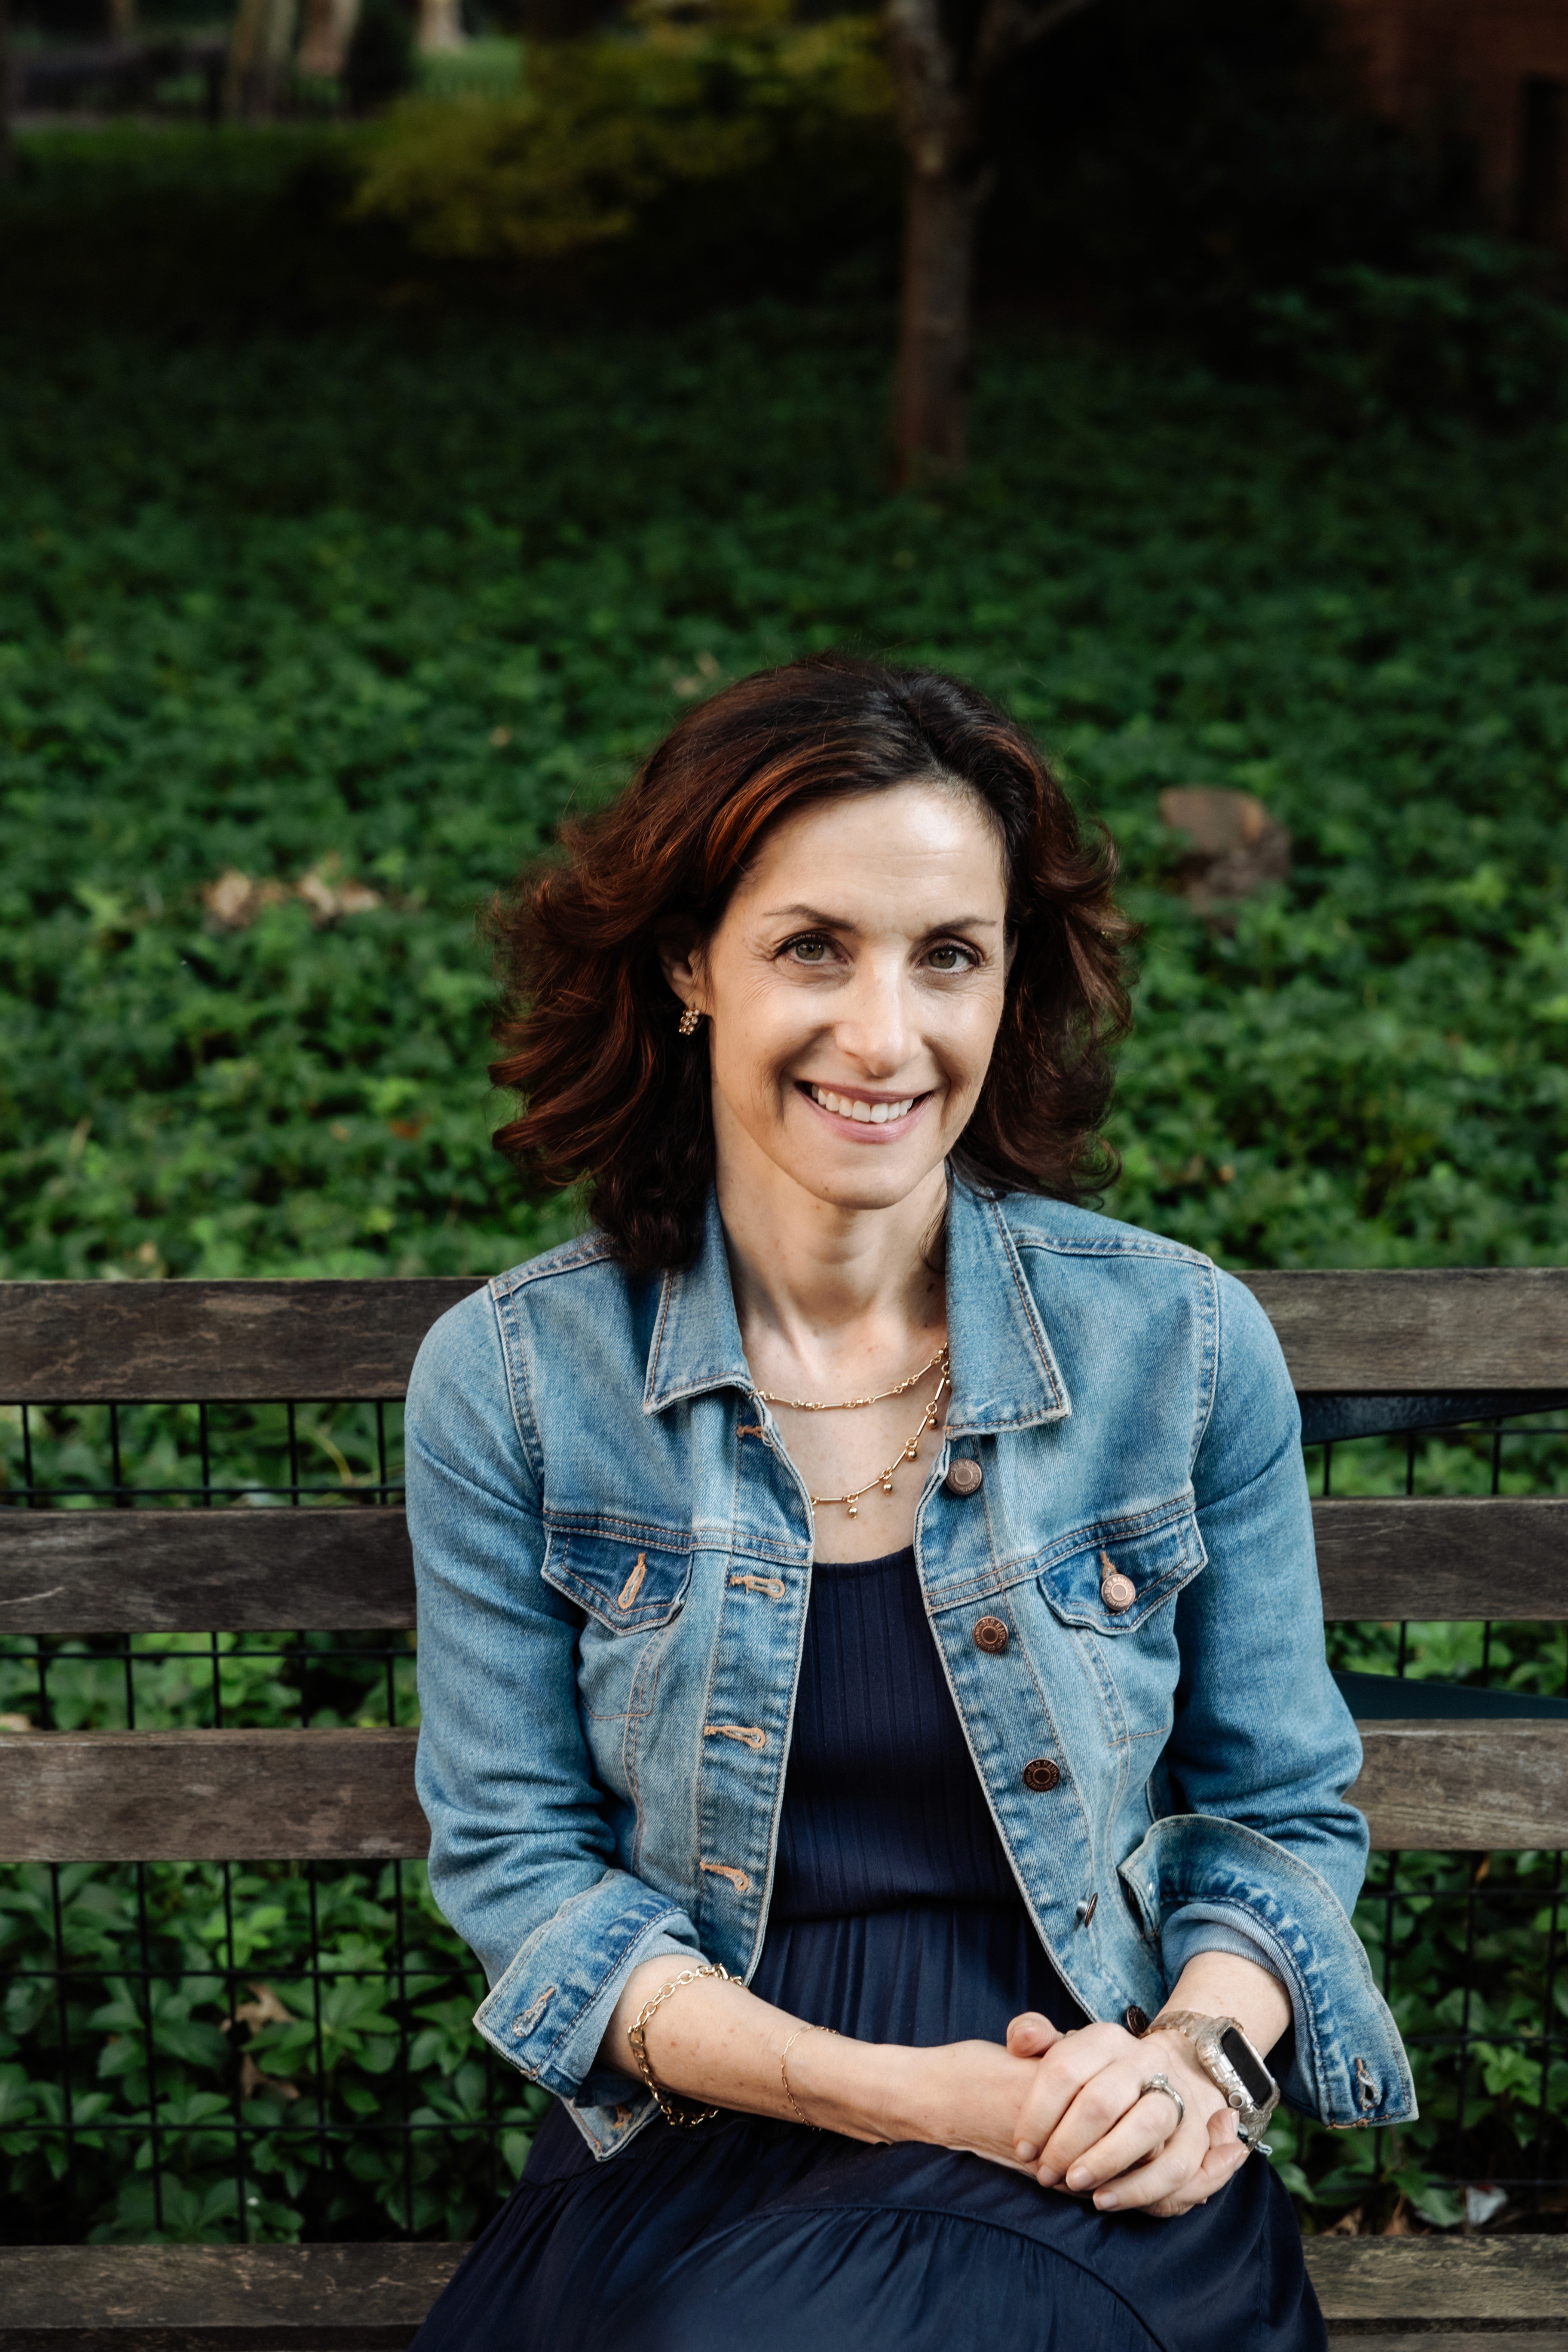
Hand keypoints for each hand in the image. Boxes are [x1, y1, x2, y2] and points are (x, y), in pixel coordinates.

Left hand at [1004, 2014, 1251, 2217]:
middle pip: (1101, 2101)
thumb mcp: (1064, 2049)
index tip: (1022, 2148)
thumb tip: (1021, 2041)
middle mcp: (1144, 2059)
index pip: (1063, 2069)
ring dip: (1104, 2162)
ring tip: (1073, 2185)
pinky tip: (1104, 2200)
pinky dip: (1137, 2189)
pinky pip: (1174, 2166)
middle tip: (1044, 2173)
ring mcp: (1175, 2093)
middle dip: (1066, 2143)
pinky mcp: (1195, 2133)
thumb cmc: (1095, 2074)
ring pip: (1145, 2127)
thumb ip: (1033, 2037)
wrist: (1163, 2077)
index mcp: (1105, 2038)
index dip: (1036, 2113)